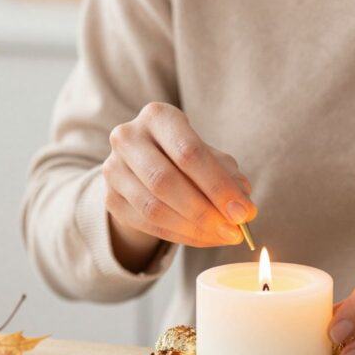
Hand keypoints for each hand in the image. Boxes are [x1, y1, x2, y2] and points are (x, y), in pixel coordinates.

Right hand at [102, 103, 256, 264]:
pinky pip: (147, 225)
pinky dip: (179, 236)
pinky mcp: (110, 198)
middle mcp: (128, 137)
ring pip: (153, 208)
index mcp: (157, 116)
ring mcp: (113, 169)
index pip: (189, 152)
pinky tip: (203, 238)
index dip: (218, 186)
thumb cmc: (187, 159)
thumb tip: (244, 211)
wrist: (147, 167)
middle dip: (204, 211)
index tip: (244, 213)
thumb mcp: (212, 159)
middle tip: (234, 231)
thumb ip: (230, 180)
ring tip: (222, 236)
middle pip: (165, 181)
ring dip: (193, 228)